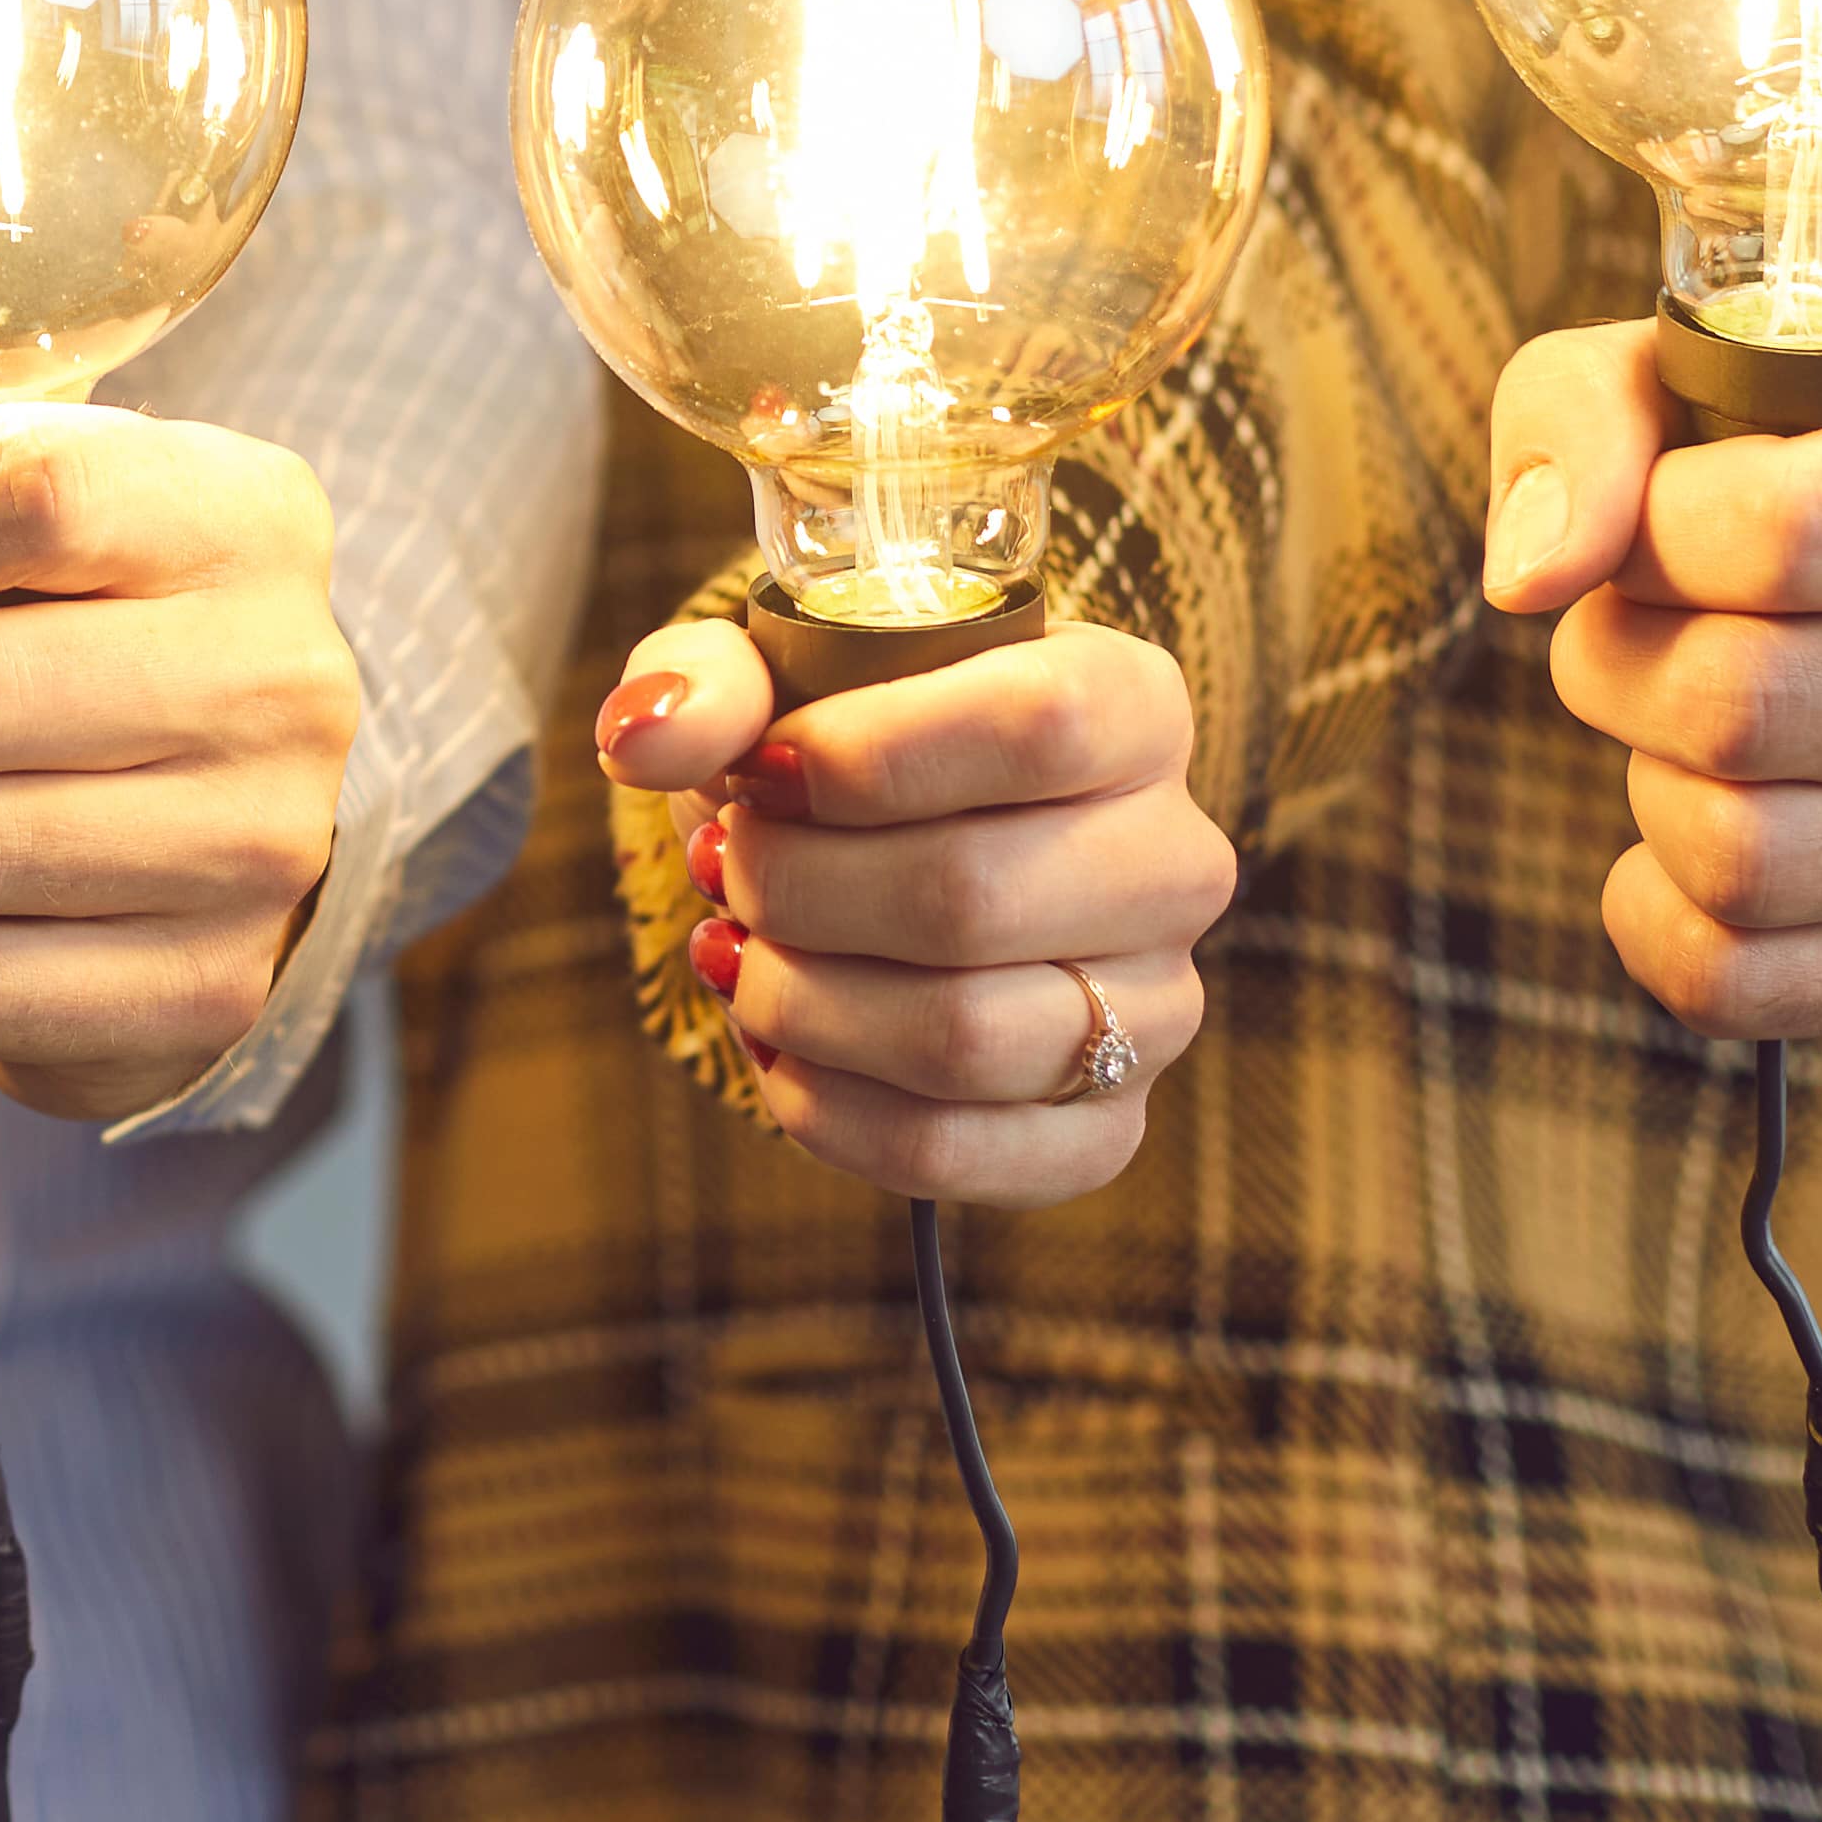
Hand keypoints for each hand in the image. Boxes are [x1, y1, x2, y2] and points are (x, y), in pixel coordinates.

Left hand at [606, 623, 1229, 1204]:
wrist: (884, 847)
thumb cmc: (839, 738)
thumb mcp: (770, 670)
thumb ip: (708, 681)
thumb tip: (647, 738)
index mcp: (1132, 706)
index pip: (1040, 728)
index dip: (869, 760)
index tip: (763, 774)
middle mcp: (1173, 861)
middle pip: (974, 898)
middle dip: (798, 891)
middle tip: (726, 867)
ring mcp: (1154, 1009)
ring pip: (964, 1039)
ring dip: (800, 1003)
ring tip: (740, 953)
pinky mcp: (1103, 1128)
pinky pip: (955, 1151)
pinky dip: (827, 1109)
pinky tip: (779, 1047)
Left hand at [1483, 322, 1821, 1036]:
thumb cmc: (1803, 454)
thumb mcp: (1687, 366)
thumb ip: (1584, 415)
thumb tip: (1534, 574)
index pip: (1778, 533)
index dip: (1652, 527)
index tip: (1661, 515)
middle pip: (1740, 707)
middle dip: (1622, 655)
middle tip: (1643, 618)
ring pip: (1738, 856)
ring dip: (1647, 774)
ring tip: (1687, 709)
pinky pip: (1737, 982)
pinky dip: (1652, 910)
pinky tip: (1681, 816)